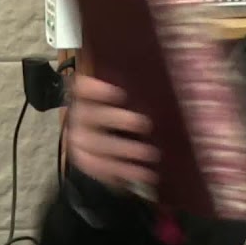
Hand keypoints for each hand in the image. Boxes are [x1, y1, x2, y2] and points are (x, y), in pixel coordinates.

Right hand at [65, 76, 160, 191]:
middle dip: (118, 120)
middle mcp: (78, 116)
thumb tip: (167, 70)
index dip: (97, 89)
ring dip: (125, 150)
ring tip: (151, 154)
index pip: (82, 88)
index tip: (120, 93)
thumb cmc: (124, 112)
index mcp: (86, 96)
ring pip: (96, 145)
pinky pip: (100, 168)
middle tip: (145, 124)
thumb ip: (137, 90)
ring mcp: (79, 140)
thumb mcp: (129, 99)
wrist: (105, 142)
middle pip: (91, 115)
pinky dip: (123, 172)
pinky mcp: (86, 161)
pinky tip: (145, 174)